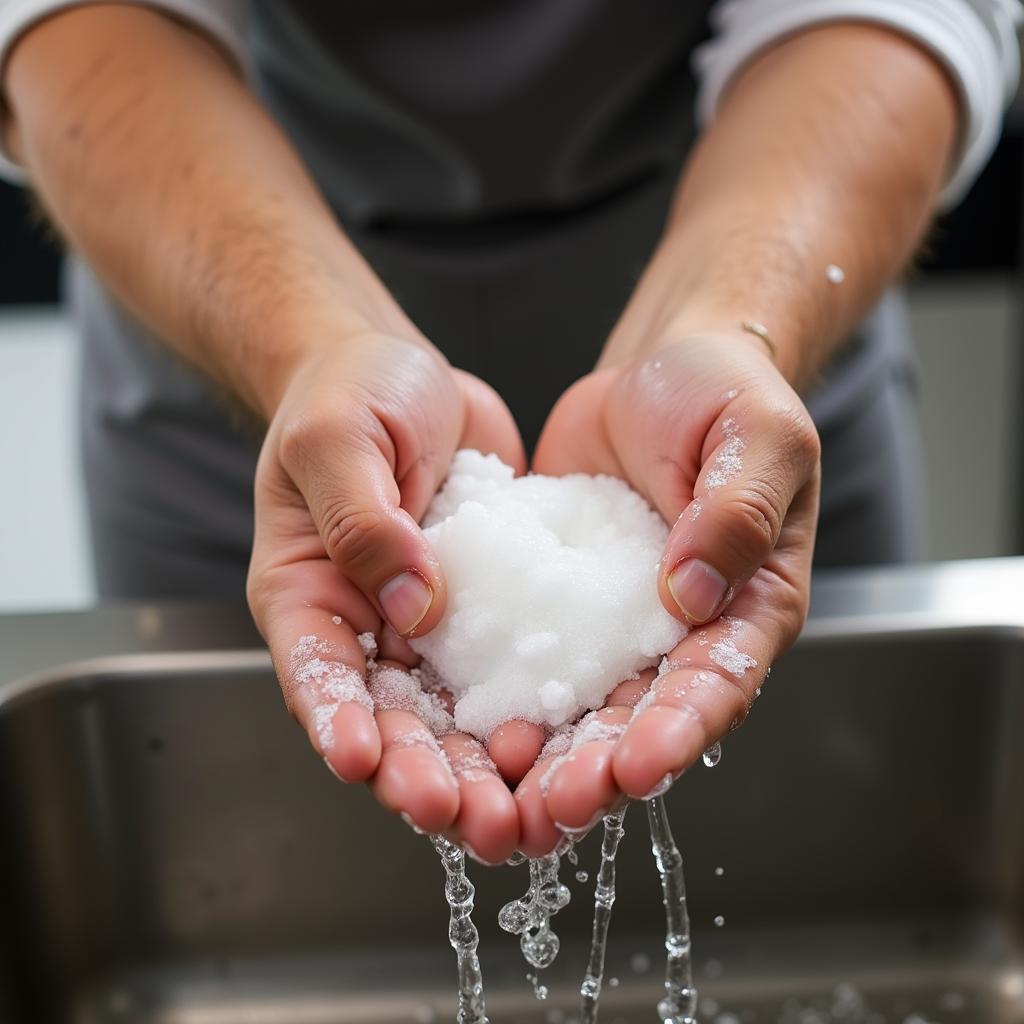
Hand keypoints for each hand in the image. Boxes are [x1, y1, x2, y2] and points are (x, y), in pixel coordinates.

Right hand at [247, 332, 530, 862]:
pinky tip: (571, 746)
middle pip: (393, 719)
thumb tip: (413, 607)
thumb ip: (365, 521)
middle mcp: (368, 626)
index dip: (338, 724)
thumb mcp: (339, 440)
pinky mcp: (487, 611)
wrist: (409, 376)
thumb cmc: (348, 392)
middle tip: (475, 821)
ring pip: (455, 716)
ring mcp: (429, 625)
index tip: (367, 764)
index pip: (315, 673)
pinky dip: (533, 713)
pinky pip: (510, 669)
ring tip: (528, 817)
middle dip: (429, 776)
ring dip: (486, 769)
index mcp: (308, 593)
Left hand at [516, 332, 819, 852]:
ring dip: (544, 755)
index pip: (718, 682)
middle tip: (551, 809)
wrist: (662, 371)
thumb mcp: (756, 436)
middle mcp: (682, 632)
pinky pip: (529, 651)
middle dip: (599, 768)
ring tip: (499, 802)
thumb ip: (736, 512)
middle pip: (642, 717)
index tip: (636, 768)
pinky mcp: (560, 600)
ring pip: (580, 704)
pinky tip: (461, 726)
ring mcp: (616, 622)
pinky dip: (501, 693)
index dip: (679, 729)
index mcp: (748, 606)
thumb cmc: (727, 394)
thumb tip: (692, 594)